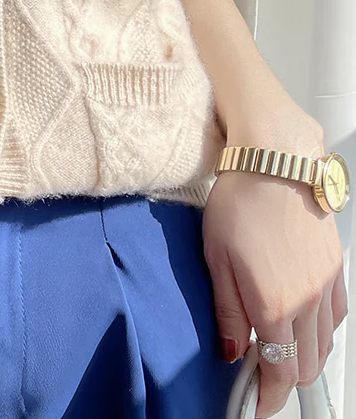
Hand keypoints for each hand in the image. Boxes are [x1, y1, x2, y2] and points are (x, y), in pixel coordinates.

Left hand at [202, 127, 347, 418]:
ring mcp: (326, 284)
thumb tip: (231, 350)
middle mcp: (307, 301)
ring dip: (305, 355)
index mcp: (274, 305)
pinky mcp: (336, 266)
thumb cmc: (240, 199)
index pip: (279, 373)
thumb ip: (226, 311)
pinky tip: (303, 318)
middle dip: (284, 377)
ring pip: (325, 343)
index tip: (256, 403)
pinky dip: (322, 328)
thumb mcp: (215, 258)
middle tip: (258, 370)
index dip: (267, 396)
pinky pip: (337, 314)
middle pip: (306, 365)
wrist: (274, 159)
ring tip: (277, 344)